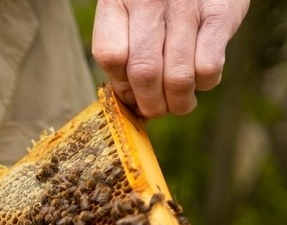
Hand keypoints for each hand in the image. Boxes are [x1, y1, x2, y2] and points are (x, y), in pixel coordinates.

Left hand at [92, 0, 248, 117]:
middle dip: (150, 103)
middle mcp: (150, 1)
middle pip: (144, 72)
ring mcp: (186, 7)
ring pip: (178, 76)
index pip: (110, 56)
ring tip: (180, 103)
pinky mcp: (220, 14)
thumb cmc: (159, 0)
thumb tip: (129, 99)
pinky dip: (205, 83)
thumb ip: (124, 49)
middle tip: (157, 109)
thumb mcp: (130, 13)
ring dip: (179, 101)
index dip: (121, 84)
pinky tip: (201, 79)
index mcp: (118, 0)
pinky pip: (208, 67)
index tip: (130, 93)